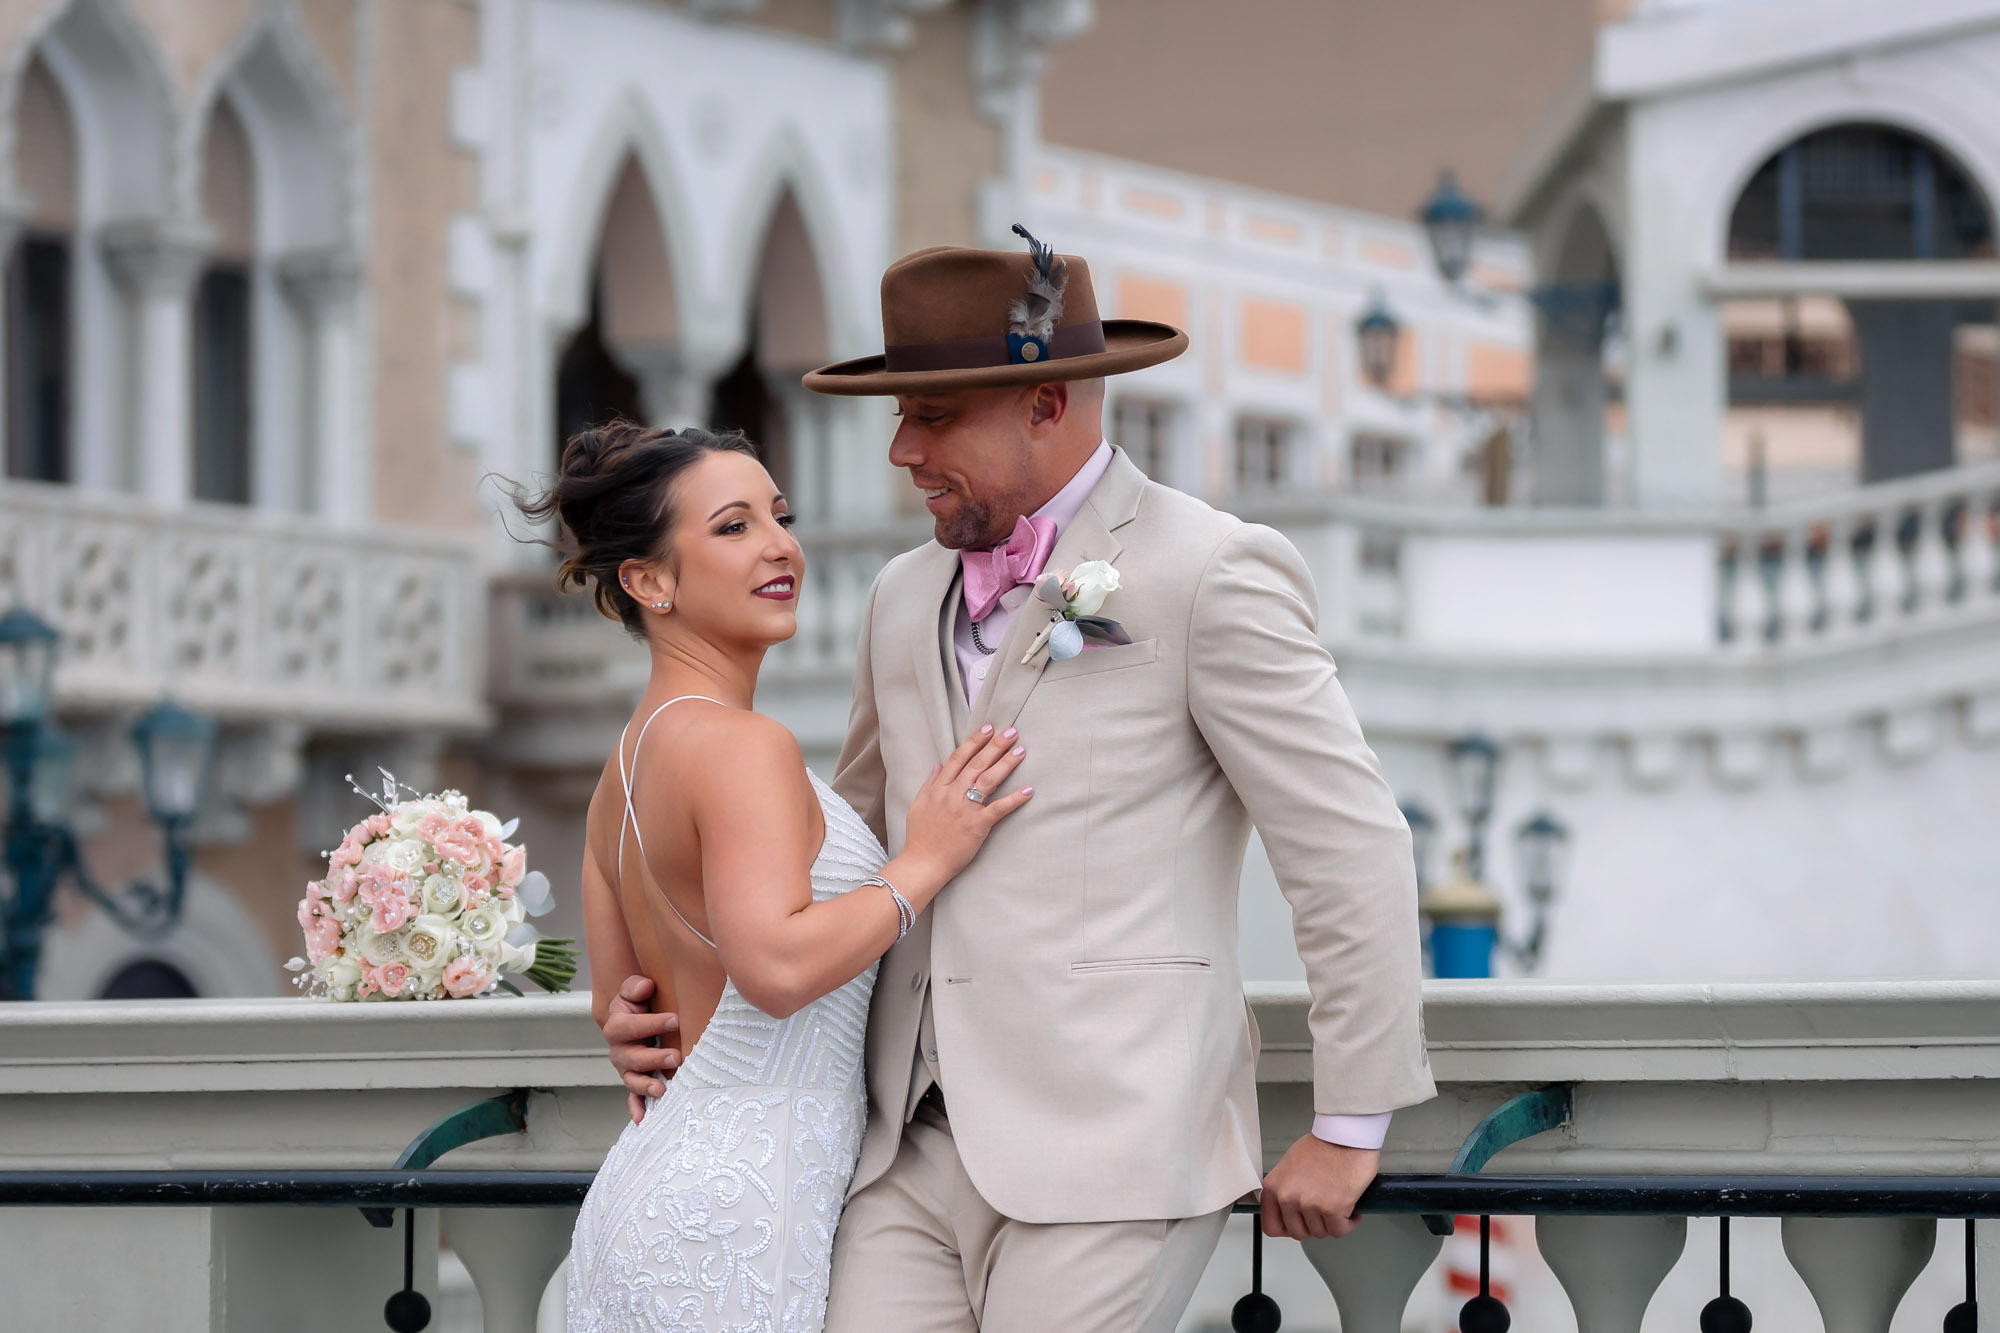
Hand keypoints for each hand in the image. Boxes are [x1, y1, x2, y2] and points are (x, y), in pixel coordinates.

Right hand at [602, 974, 680, 1123]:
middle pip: (631, 1057)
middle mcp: (619, 1051)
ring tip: (663, 1089)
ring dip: (646, 1085)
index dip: (650, 1024)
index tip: (675, 1020)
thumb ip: (636, 986)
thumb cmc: (639, 1003)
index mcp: (617, 1026)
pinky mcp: (636, 1081)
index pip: (628, 1026)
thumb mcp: (635, 990)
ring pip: (632, 1080)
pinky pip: (633, 1097)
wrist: (636, 1018)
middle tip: (676, 1057)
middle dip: (653, 1058)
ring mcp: (627, 1069)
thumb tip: (645, 986)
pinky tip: (642, 1119)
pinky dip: (636, 1107)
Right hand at [902, 725, 1033, 880]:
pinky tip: (1028, 790)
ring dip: (1005, 763)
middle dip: (994, 746)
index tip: (987, 728)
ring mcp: (965, 810)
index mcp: (939, 788)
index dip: (974, 741)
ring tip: (1020, 750)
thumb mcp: (918, 805)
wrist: (922, 863)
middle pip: (977, 764)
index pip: (959, 758)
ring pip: (988, 780)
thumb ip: (929, 783)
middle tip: (1011, 732)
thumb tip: (938, 765)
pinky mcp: (977, 826)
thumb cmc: (919, 837)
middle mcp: (952, 795)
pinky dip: (1014, 799)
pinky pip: (998, 809)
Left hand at [1259, 1134, 1376, 1239]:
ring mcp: (1309, 1204)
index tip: (1298, 1224)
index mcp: (1274, 1187)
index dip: (1287, 1229)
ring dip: (1331, 1222)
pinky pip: (1339, 1230)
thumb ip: (1285, 1188)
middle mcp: (1288, 1196)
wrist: (1345, 1136)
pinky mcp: (1332, 1208)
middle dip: (1313, 1225)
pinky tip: (1349, 1209)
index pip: (1271, 1226)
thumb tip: (1285, 1207)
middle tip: (1322, 1212)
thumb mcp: (1290, 1165)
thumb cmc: (1323, 1145)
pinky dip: (1348, 1222)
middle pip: (1298, 1232)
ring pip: (1320, 1232)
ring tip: (1337, 1204)